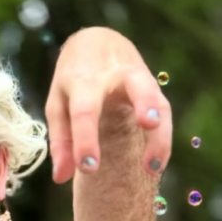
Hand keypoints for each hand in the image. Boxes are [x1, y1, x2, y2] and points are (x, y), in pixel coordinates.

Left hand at [46, 27, 171, 183]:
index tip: (88, 168)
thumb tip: (60, 179)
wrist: (97, 42)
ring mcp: (140, 78)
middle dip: (144, 104)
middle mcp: (117, 74)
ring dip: (159, 133)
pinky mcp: (153, 87)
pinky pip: (163, 111)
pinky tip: (156, 164)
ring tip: (153, 167)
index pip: (86, 110)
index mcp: (85, 80)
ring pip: (157, 100)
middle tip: (147, 125)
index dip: (86, 140)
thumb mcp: (58, 105)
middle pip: (137, 86)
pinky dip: (162, 139)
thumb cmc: (73, 80)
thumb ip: (60, 141)